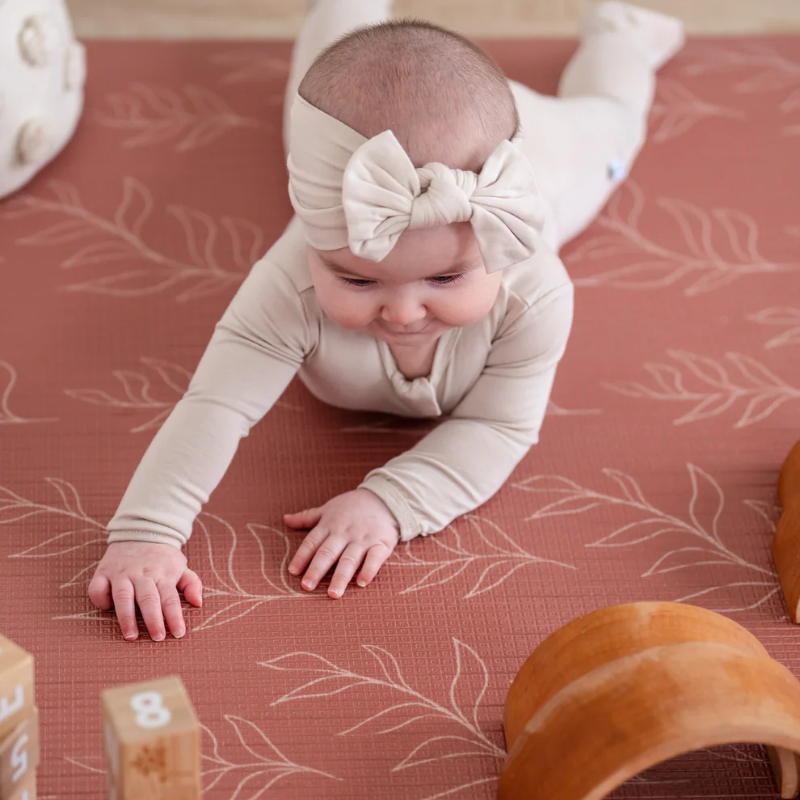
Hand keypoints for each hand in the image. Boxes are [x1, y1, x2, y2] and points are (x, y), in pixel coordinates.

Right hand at [88, 541, 202, 640]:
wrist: (140, 531)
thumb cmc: (161, 558)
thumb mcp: (181, 566)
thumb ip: (192, 584)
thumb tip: (198, 603)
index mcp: (162, 574)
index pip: (170, 598)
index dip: (174, 617)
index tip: (178, 634)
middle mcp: (142, 574)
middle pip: (148, 599)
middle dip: (153, 620)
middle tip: (157, 638)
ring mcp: (121, 573)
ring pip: (123, 596)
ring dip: (127, 617)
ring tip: (131, 636)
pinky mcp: (103, 571)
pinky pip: (97, 588)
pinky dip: (100, 600)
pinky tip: (106, 609)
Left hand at [285, 489, 399, 598]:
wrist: (385, 498)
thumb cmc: (353, 506)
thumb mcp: (329, 508)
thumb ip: (307, 517)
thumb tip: (285, 519)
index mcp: (330, 525)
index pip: (312, 542)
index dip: (302, 556)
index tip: (293, 572)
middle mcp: (344, 533)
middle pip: (328, 552)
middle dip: (317, 570)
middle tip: (307, 587)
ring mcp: (363, 538)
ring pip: (350, 559)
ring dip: (341, 577)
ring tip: (333, 594)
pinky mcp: (381, 543)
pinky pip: (375, 558)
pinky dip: (369, 570)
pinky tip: (361, 583)